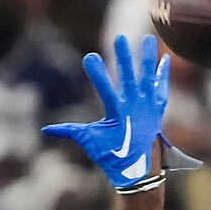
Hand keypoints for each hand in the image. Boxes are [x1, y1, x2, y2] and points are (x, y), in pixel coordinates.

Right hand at [42, 34, 170, 190]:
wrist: (139, 171)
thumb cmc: (112, 155)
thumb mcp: (90, 142)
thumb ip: (70, 131)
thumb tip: (46, 130)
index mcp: (117, 113)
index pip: (105, 89)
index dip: (97, 73)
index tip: (89, 57)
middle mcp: (134, 107)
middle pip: (128, 77)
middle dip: (123, 57)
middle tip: (119, 38)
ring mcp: (148, 107)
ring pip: (147, 78)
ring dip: (147, 58)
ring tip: (149, 38)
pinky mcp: (157, 110)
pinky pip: (161, 90)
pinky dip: (162, 75)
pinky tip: (164, 59)